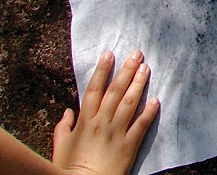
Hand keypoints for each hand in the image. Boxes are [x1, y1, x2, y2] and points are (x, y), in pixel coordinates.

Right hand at [52, 50, 159, 174]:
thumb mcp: (60, 147)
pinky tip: (156, 99)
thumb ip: (62, 127)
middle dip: (126, 70)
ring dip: (138, 84)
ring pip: (130, 103)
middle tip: (137, 54)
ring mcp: (116, 133)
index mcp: (85, 121)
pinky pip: (141, 125)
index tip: (109, 53)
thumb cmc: (69, 169)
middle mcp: (102, 122)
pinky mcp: (129, 145)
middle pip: (116, 91)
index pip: (94, 89)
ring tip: (146, 68)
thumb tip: (67, 111)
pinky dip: (149, 112)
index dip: (102, 70)